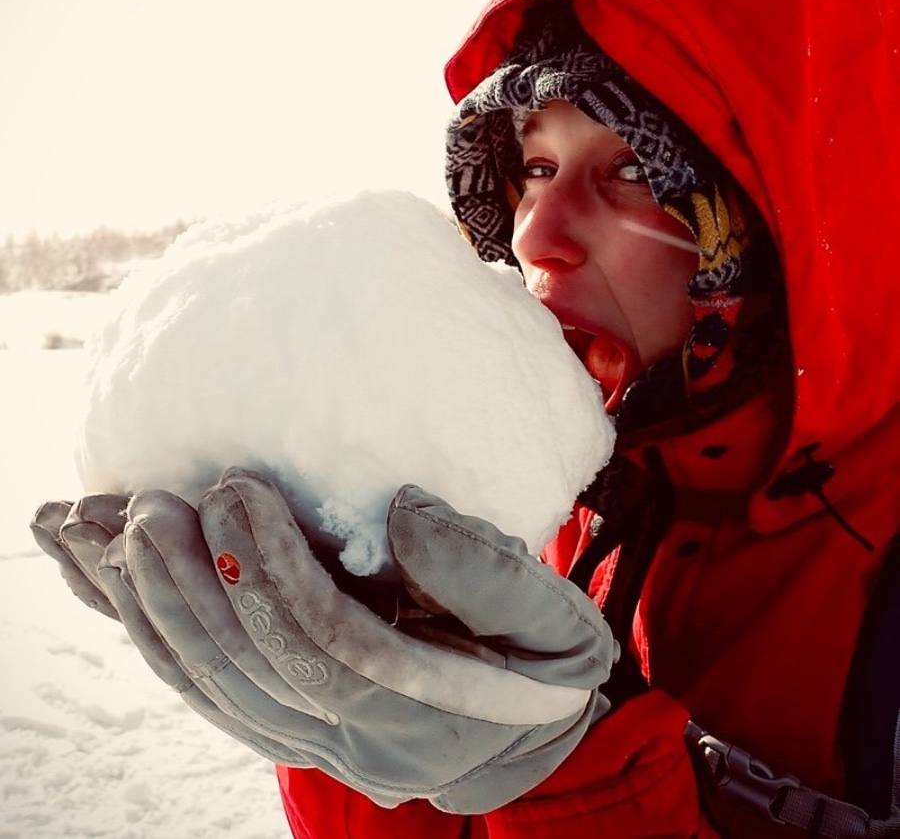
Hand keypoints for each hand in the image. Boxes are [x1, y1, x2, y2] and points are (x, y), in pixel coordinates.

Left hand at [31, 469, 617, 813]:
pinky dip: (145, 629)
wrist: (515, 742)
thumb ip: (489, 573)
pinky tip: (101, 574)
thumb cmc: (540, 668)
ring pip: (207, 683)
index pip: (330, 647)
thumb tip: (406, 509)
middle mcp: (350, 739)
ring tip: (94, 529)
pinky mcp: (280, 725)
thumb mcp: (552, 623)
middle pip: (248, 668)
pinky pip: (199, 687)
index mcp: (422, 709)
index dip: (276, 573)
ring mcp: (306, 739)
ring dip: (145, 607)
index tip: (239, 488)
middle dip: (190, 584)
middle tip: (147, 503)